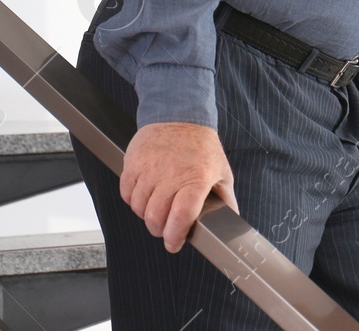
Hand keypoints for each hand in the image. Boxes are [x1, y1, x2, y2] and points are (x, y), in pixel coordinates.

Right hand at [120, 122, 237, 252]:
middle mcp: (171, 174)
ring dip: (145, 215)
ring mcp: (150, 167)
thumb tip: (232, 222)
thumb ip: (226, 199)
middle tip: (164, 229)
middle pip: (156, 217)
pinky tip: (143, 196)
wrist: (179, 114)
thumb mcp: (222, 171)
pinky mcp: (134, 161)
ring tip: (155, 210)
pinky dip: (132, 200)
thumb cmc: (202, 146)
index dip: (175, 236)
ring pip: (139, 207)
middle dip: (159, 230)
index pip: (181, 217)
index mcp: (196, 179)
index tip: (174, 243)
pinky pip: (126, 192)